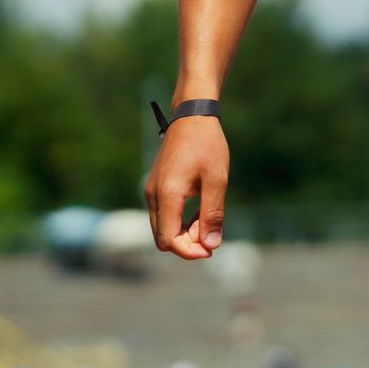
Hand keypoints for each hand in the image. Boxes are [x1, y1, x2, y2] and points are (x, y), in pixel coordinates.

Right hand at [144, 115, 230, 259]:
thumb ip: (213, 213)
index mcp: (167, 194)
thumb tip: (212, 245)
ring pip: (161, 229)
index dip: (189, 251)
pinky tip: (198, 210)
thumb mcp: (217, 179)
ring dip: (183, 233)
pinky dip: (178, 221)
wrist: (192, 116)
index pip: (169, 240)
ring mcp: (151, 191)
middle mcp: (153, 195)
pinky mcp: (155, 187)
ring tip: (206, 217)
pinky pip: (162, 216)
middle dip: (187, 243)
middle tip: (211, 229)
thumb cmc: (207, 145)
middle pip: (162, 239)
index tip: (211, 248)